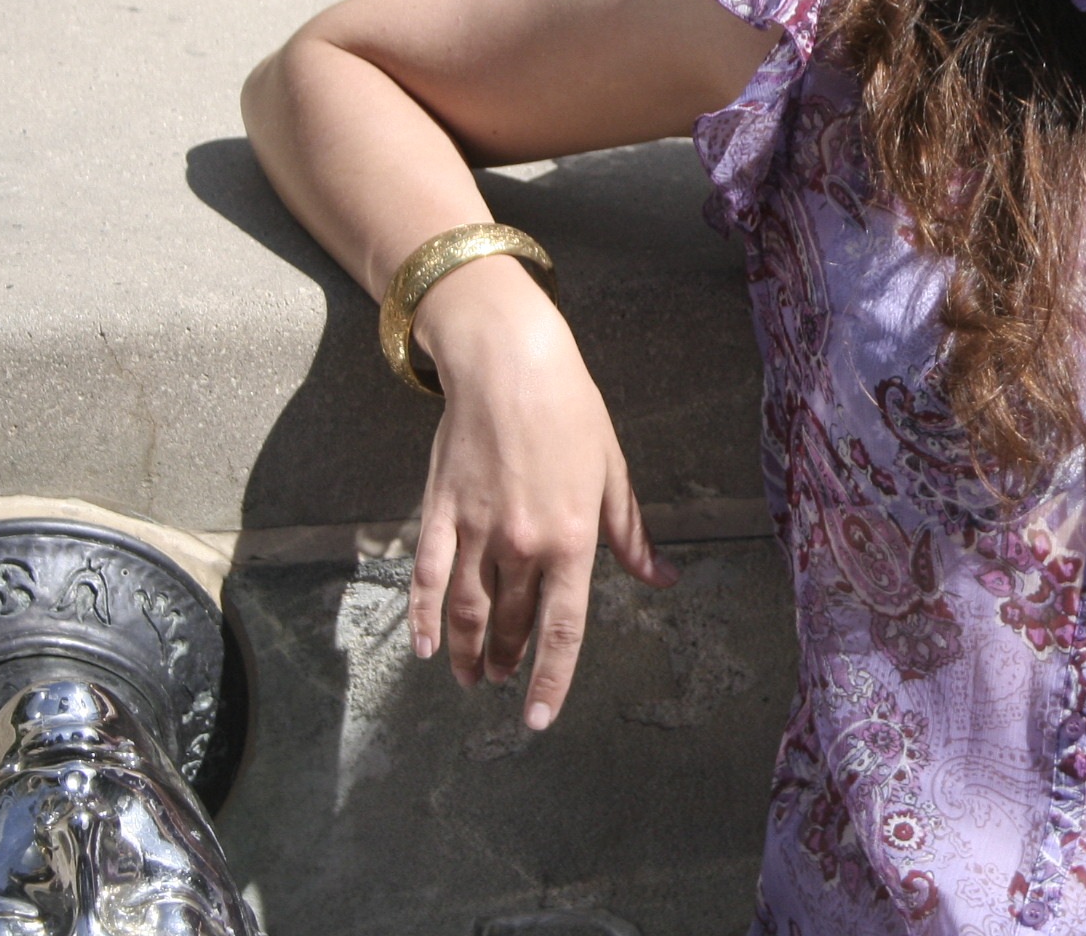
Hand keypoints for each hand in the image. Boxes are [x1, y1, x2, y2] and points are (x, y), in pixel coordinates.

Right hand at [404, 256, 677, 728]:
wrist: (510, 365)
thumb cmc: (572, 414)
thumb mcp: (612, 474)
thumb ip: (631, 535)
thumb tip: (662, 579)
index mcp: (572, 539)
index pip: (563, 628)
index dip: (551, 679)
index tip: (538, 718)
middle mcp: (522, 544)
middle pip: (513, 623)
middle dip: (511, 659)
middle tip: (506, 680)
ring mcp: (475, 531)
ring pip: (467, 612)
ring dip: (468, 652)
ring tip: (471, 676)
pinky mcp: (438, 513)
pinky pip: (425, 579)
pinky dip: (423, 617)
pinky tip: (424, 645)